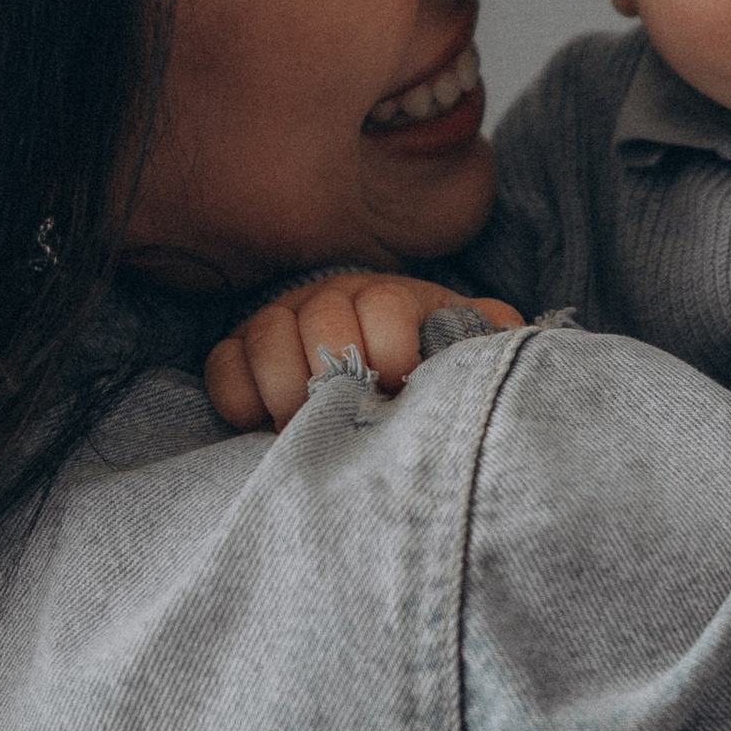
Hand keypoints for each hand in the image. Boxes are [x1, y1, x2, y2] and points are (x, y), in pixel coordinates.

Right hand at [205, 274, 522, 429]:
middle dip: (338, 377)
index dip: (392, 350)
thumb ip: (486, 335)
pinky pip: (222, 364)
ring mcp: (280, 322)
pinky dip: (240, 396)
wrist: (377, 381)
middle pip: (321, 318)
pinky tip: (265, 425)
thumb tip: (507, 329)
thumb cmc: (423, 368)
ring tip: (310, 432)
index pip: (382, 304)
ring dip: (288, 390)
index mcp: (388, 298)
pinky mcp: (239, 353)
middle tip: (352, 418)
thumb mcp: (461, 347)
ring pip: (266, 335)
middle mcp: (330, 300)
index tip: (401, 387)